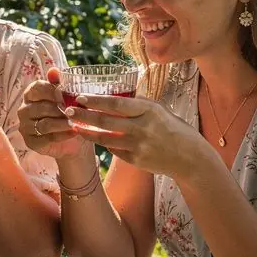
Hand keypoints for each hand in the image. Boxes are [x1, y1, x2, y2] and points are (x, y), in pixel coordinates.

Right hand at [18, 67, 94, 162]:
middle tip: (74, 111)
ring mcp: (25, 126)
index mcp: (30, 94)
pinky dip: (62, 135)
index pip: (36, 88)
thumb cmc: (68, 114)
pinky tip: (74, 132)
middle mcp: (24, 110)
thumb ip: (60, 83)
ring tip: (75, 122)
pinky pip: (47, 138)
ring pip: (44, 124)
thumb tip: (54, 70)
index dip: (51, 91)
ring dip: (62, 123)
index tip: (65, 94)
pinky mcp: (30, 142)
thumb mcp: (67, 97)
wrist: (73, 139)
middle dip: (60, 109)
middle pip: (41, 107)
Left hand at [66, 90, 204, 177]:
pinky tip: (94, 138)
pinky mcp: (135, 160)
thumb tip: (113, 97)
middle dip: (83, 116)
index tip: (79, 98)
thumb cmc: (172, 128)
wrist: (188, 157)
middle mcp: (142, 127)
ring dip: (86, 132)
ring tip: (74, 125)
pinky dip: (103, 143)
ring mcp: (138, 145)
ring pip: (104, 138)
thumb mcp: (158, 110)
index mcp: (148, 110)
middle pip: (105, 121)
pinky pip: (113, 150)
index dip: (95, 101)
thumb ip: (137, 104)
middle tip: (67, 111)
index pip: (116, 104)